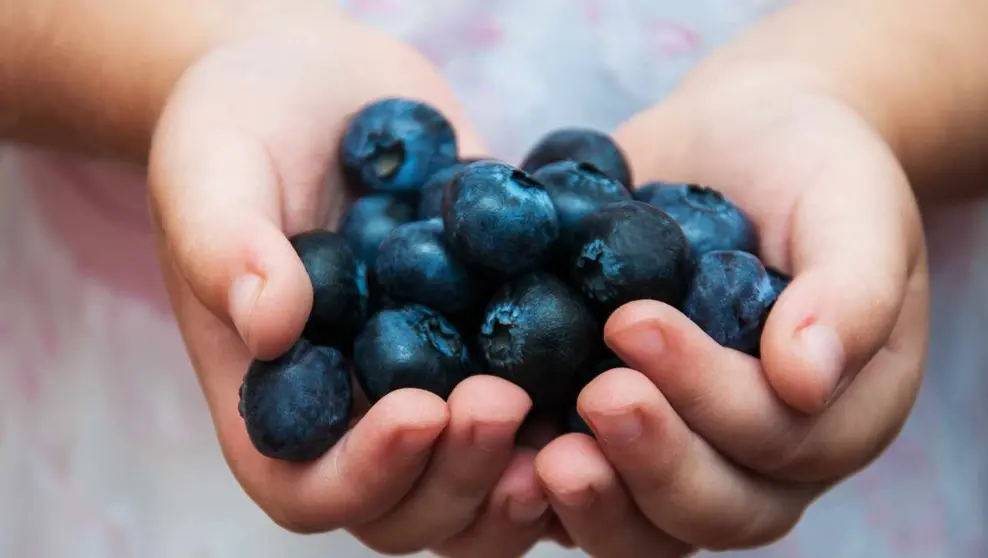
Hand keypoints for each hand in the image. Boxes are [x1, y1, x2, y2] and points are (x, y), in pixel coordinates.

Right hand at [148, 4, 548, 554]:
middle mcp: (358, 411)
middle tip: (506, 402)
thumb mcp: (212, 170)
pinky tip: (623, 365)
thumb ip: (229, 249)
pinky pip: (542, 404)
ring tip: (581, 411)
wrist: (319, 84)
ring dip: (531, 468)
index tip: (419, 409)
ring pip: (487, 480)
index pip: (306, 488)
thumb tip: (269, 326)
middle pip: (411, 509)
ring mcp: (434, 383)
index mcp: (277, 399)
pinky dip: (581, 406)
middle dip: (462, 474)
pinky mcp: (495, 343)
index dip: (365, 474)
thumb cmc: (239, 124)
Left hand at [534, 66, 928, 555]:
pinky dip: (531, 485)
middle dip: (652, 460)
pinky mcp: (603, 431)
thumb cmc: (809, 169)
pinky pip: (574, 485)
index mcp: (834, 416)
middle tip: (596, 395)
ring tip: (541, 455)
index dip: (709, 397)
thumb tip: (806, 380)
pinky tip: (492, 442)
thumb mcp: (853, 208)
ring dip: (592, 502)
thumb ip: (852, 292)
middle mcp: (757, 457)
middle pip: (709, 508)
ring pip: (640, 525)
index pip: (778, 440)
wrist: (737, 141)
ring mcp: (677, 450)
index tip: (635, 322)